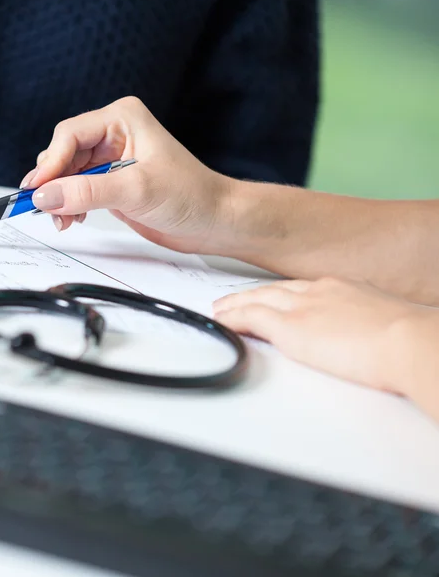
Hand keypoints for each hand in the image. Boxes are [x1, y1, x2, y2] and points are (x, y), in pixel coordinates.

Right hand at [20, 96, 233, 254]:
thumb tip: (44, 195)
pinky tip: (72, 218)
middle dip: (53, 182)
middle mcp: (114, 134)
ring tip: (62, 219)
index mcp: (122, 119)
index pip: (69, 135)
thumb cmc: (190, 196)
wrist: (214, 221)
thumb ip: (87, 192)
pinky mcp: (112, 183)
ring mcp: (112, 160)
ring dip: (59, 196)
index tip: (36, 191)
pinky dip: (70, 204)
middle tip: (44, 208)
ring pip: (68, 173)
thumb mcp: (137, 191)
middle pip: (64, 153)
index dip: (50, 163)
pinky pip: (78, 189)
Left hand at [212, 277, 429, 394]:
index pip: (301, 289)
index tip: (274, 298)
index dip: (282, 294)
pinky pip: (251, 317)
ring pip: (258, 299)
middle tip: (236, 299)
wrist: (409, 342)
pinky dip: (234, 318)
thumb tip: (367, 340)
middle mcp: (319, 292)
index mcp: (342, 289)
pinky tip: (222, 321)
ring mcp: (303, 307)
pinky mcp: (291, 327)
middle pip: (275, 290)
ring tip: (222, 310)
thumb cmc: (409, 339)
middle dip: (253, 294)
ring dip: (237, 304)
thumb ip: (365, 326)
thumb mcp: (385, 323)